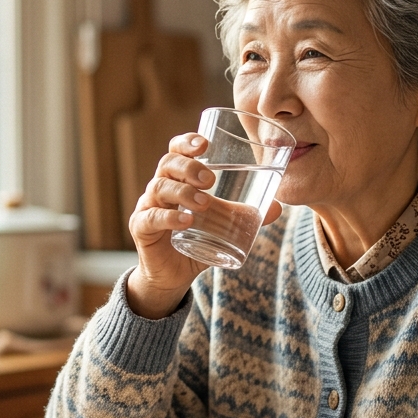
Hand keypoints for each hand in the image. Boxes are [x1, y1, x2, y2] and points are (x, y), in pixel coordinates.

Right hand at [126, 133, 282, 318]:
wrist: (174, 274)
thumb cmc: (197, 239)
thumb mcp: (222, 225)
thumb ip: (245, 215)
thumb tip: (276, 208)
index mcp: (178, 179)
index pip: (176, 151)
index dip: (187, 142)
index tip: (205, 144)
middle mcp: (160, 188)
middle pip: (168, 164)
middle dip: (189, 167)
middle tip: (211, 179)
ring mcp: (148, 207)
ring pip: (159, 188)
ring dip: (183, 192)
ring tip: (205, 202)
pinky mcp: (141, 229)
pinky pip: (150, 218)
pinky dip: (168, 218)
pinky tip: (186, 221)